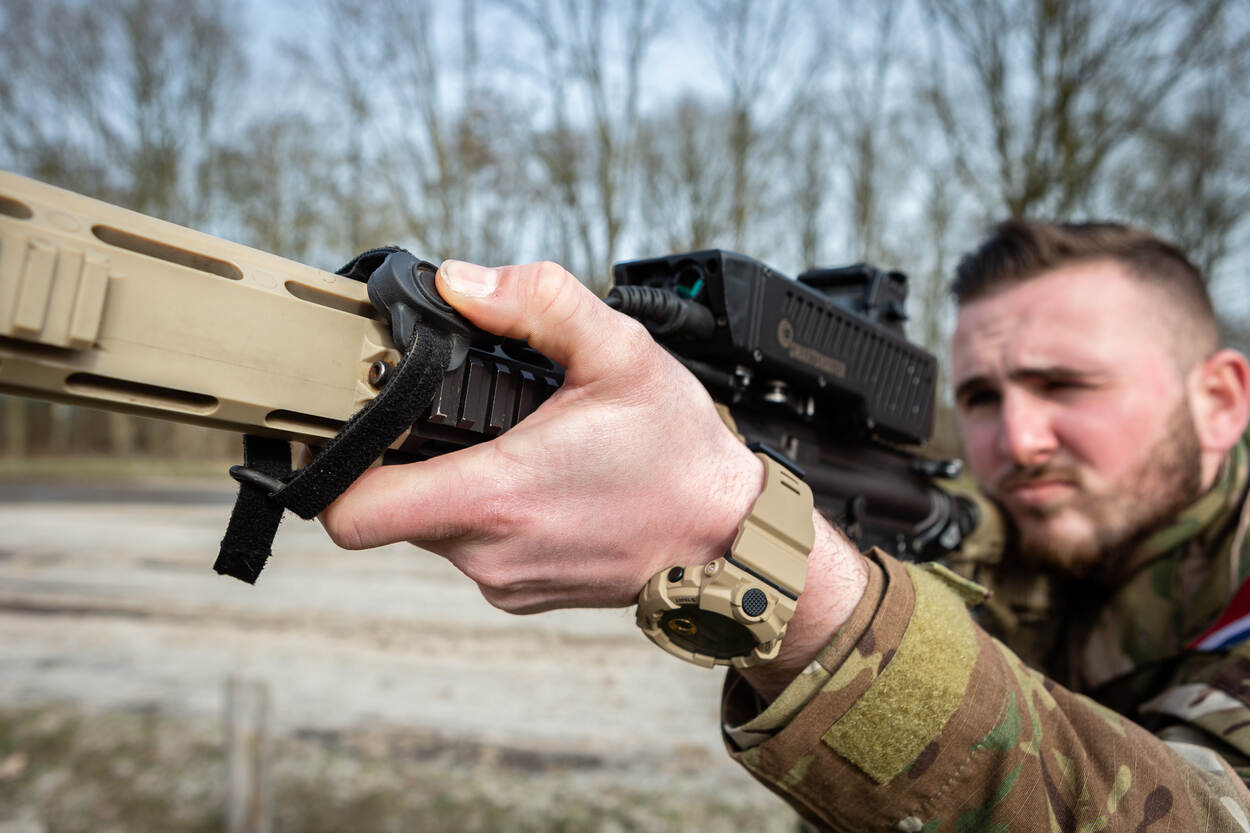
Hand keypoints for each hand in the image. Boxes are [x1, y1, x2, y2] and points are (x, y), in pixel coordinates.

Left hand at [320, 259, 766, 613]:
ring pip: (430, 527)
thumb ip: (537, 302)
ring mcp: (505, 581)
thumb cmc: (679, 455)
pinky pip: (472, 548)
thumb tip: (460, 282)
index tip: (343, 430)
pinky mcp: (522, 593)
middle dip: (403, 458)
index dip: (330, 467)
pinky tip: (534, 480)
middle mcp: (488, 553)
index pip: (351, 512)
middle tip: (442, 414)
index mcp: (495, 495)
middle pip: (388, 508)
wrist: (728, 538)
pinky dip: (484, 512)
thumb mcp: (619, 352)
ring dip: (447, 483)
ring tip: (505, 443)